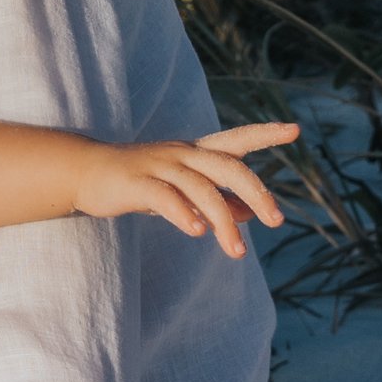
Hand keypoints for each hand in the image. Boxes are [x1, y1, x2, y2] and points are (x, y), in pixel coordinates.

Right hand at [77, 122, 295, 257]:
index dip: (264, 134)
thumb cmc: (140, 182)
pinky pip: (164, 197)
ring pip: (200, 187)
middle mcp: (181, 154)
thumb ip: (217, 198)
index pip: (235, 140)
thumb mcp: (182, 189)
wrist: (85, 173)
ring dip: (223, 220)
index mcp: (194, 153)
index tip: (295, 130)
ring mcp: (158, 166)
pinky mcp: (136, 182)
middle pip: (226, 165)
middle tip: (277, 220)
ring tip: (236, 251)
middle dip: (256, 191)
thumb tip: (251, 212)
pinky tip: (197, 232)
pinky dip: (183, 213)